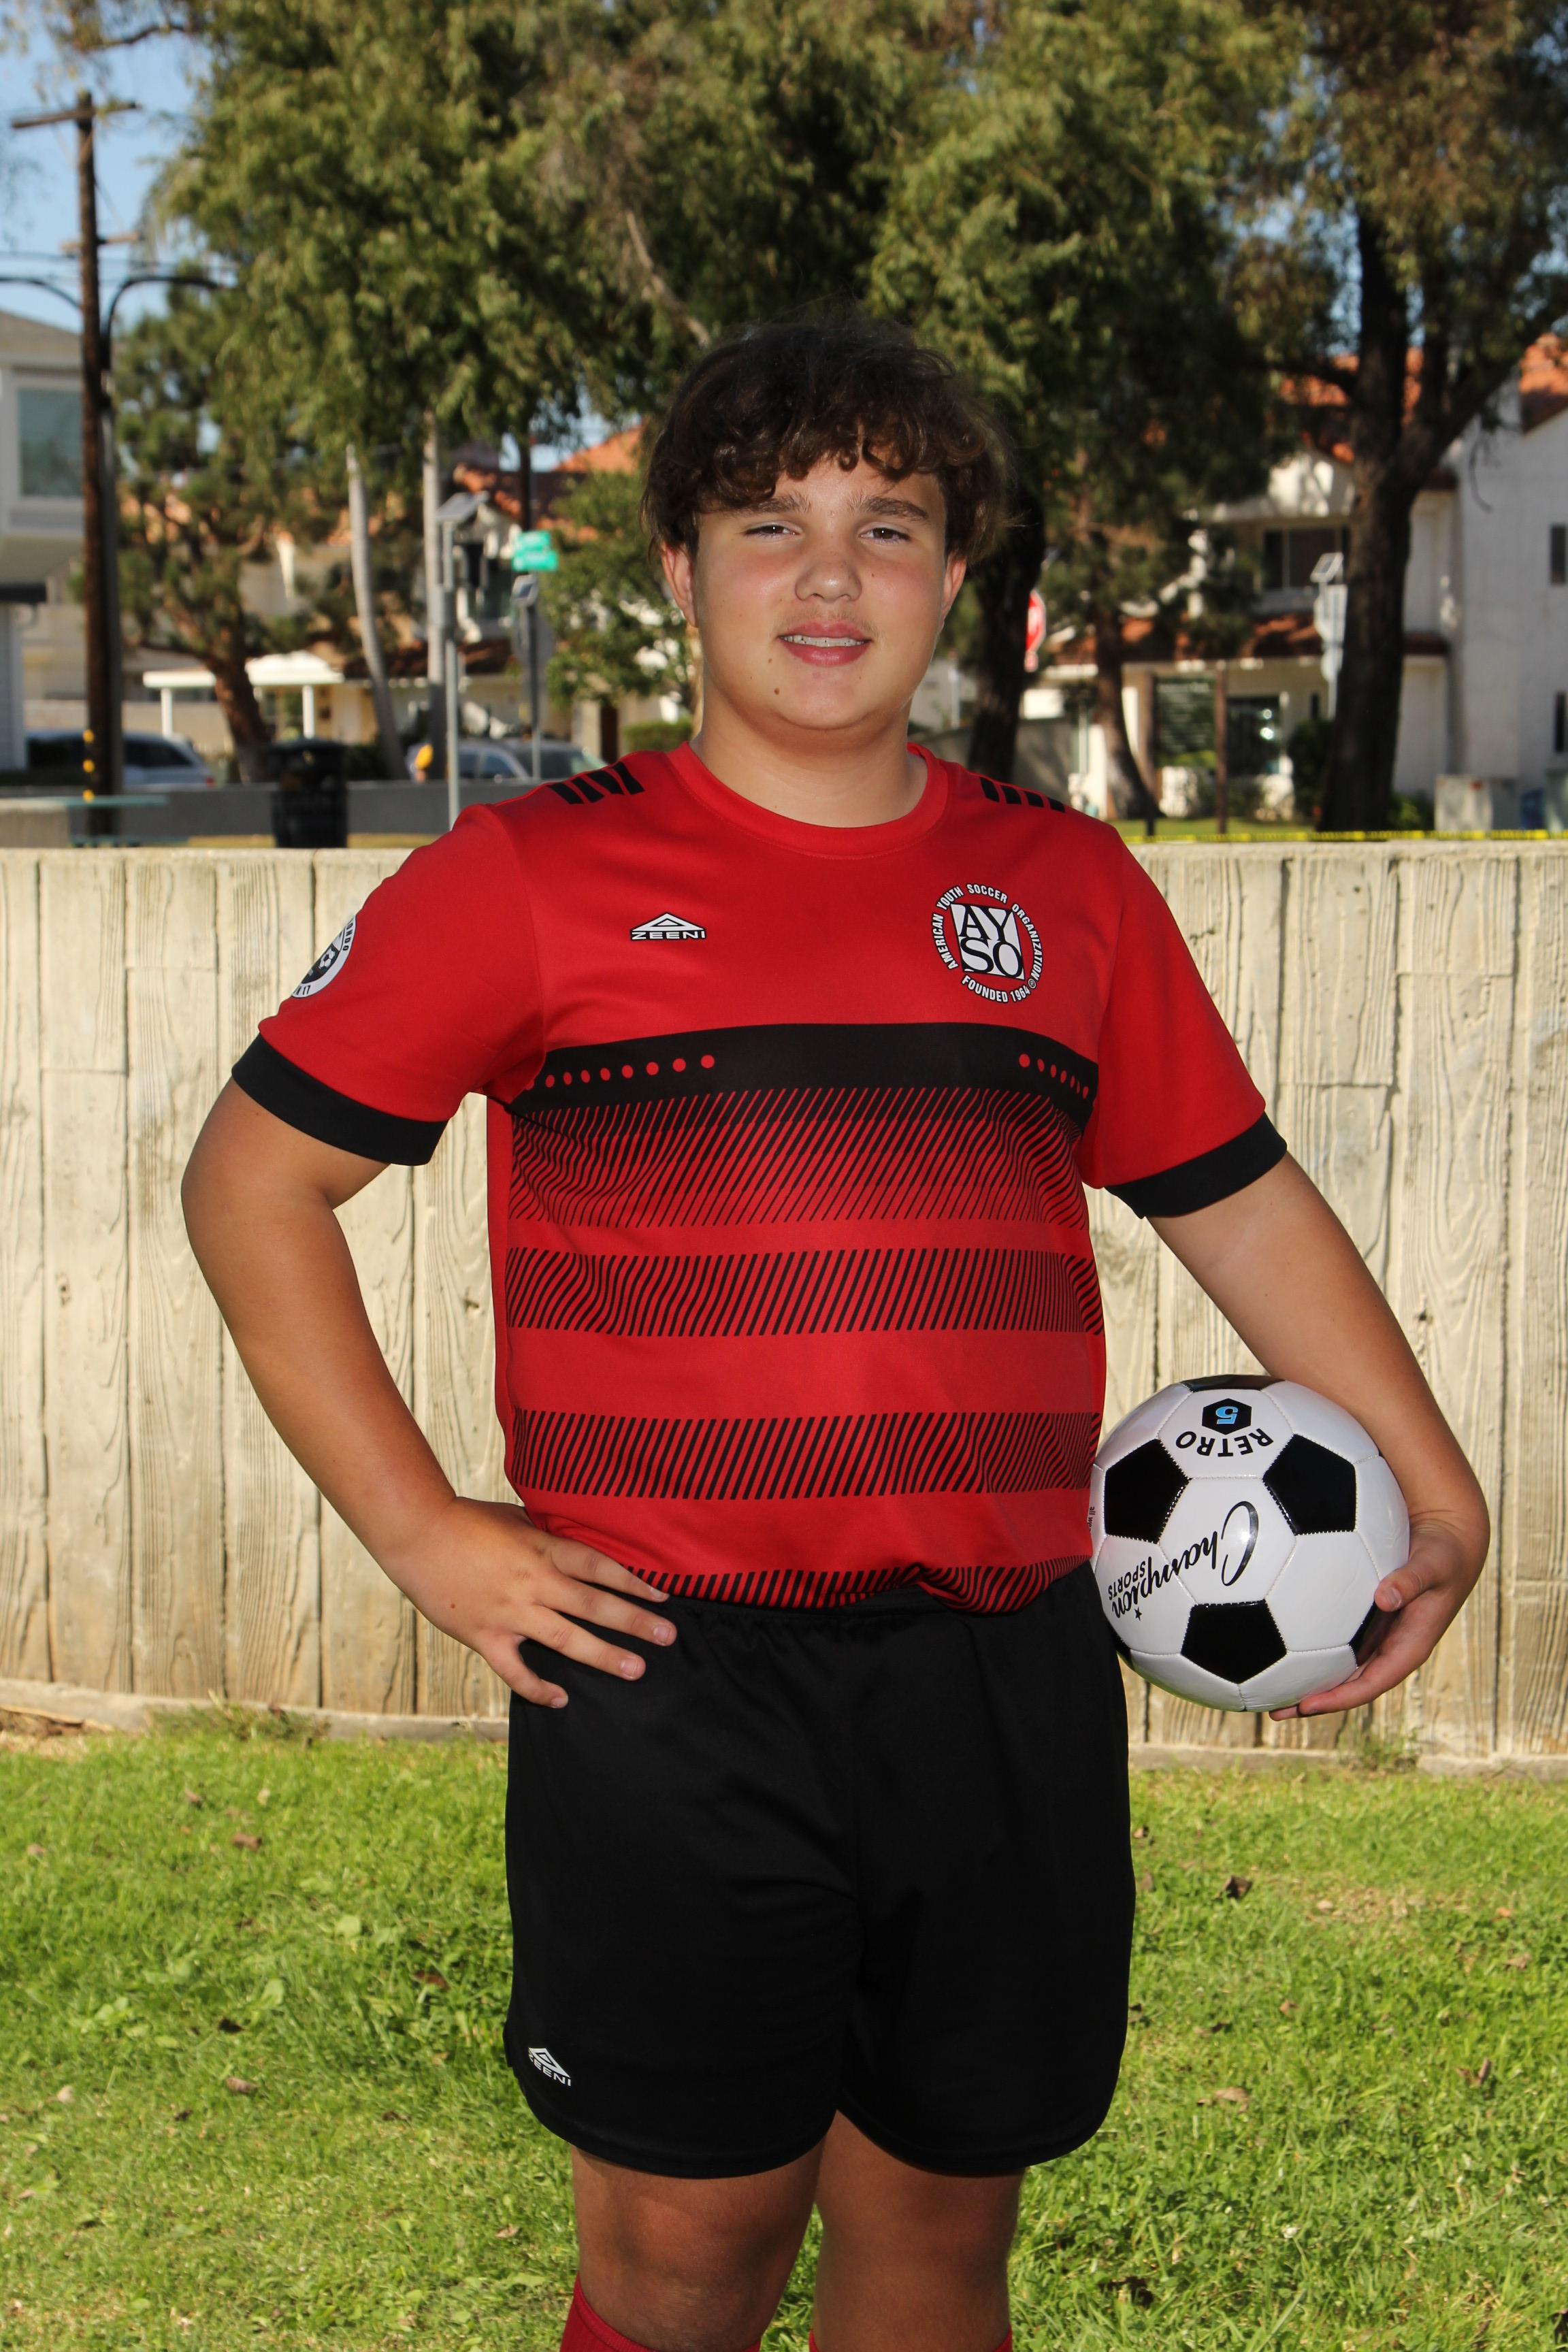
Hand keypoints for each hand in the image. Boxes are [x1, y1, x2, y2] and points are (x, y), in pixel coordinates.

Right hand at [383, 1495, 674, 1708]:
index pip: (599, 1567)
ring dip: (603, 1656)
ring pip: (565, 1639)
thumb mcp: (516, 1519)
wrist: (417, 1534)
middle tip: (668, 1637)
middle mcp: (533, 1582)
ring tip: (636, 1670)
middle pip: (593, 1605)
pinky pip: (516, 1670)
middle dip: (634, 1622)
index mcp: (543, 1549)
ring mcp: (510, 1612)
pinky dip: (538, 1688)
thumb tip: (573, 1545)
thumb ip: (546, 1537)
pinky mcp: (485, 1635)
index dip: (634, 1582)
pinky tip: (560, 1700)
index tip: (662, 1597)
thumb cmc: (466, 1519)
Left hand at [1269, 1511, 1487, 1719]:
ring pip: (1338, 1666)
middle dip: (1313, 1701)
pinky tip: (1273, 1638)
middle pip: (1348, 1684)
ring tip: (1265, 1687)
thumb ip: (1411, 1581)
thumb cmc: (1445, 1555)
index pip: (1372, 1684)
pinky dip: (1307, 1645)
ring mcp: (1376, 1635)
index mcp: (1410, 1648)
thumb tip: (1384, 1597)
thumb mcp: (1434, 1566)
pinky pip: (1334, 1638)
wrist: (1448, 1541)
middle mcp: (1390, 1648)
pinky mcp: (1365, 1619)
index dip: (1341, 1698)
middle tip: (1273, 1710)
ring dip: (1306, 1679)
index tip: (1308, 1706)